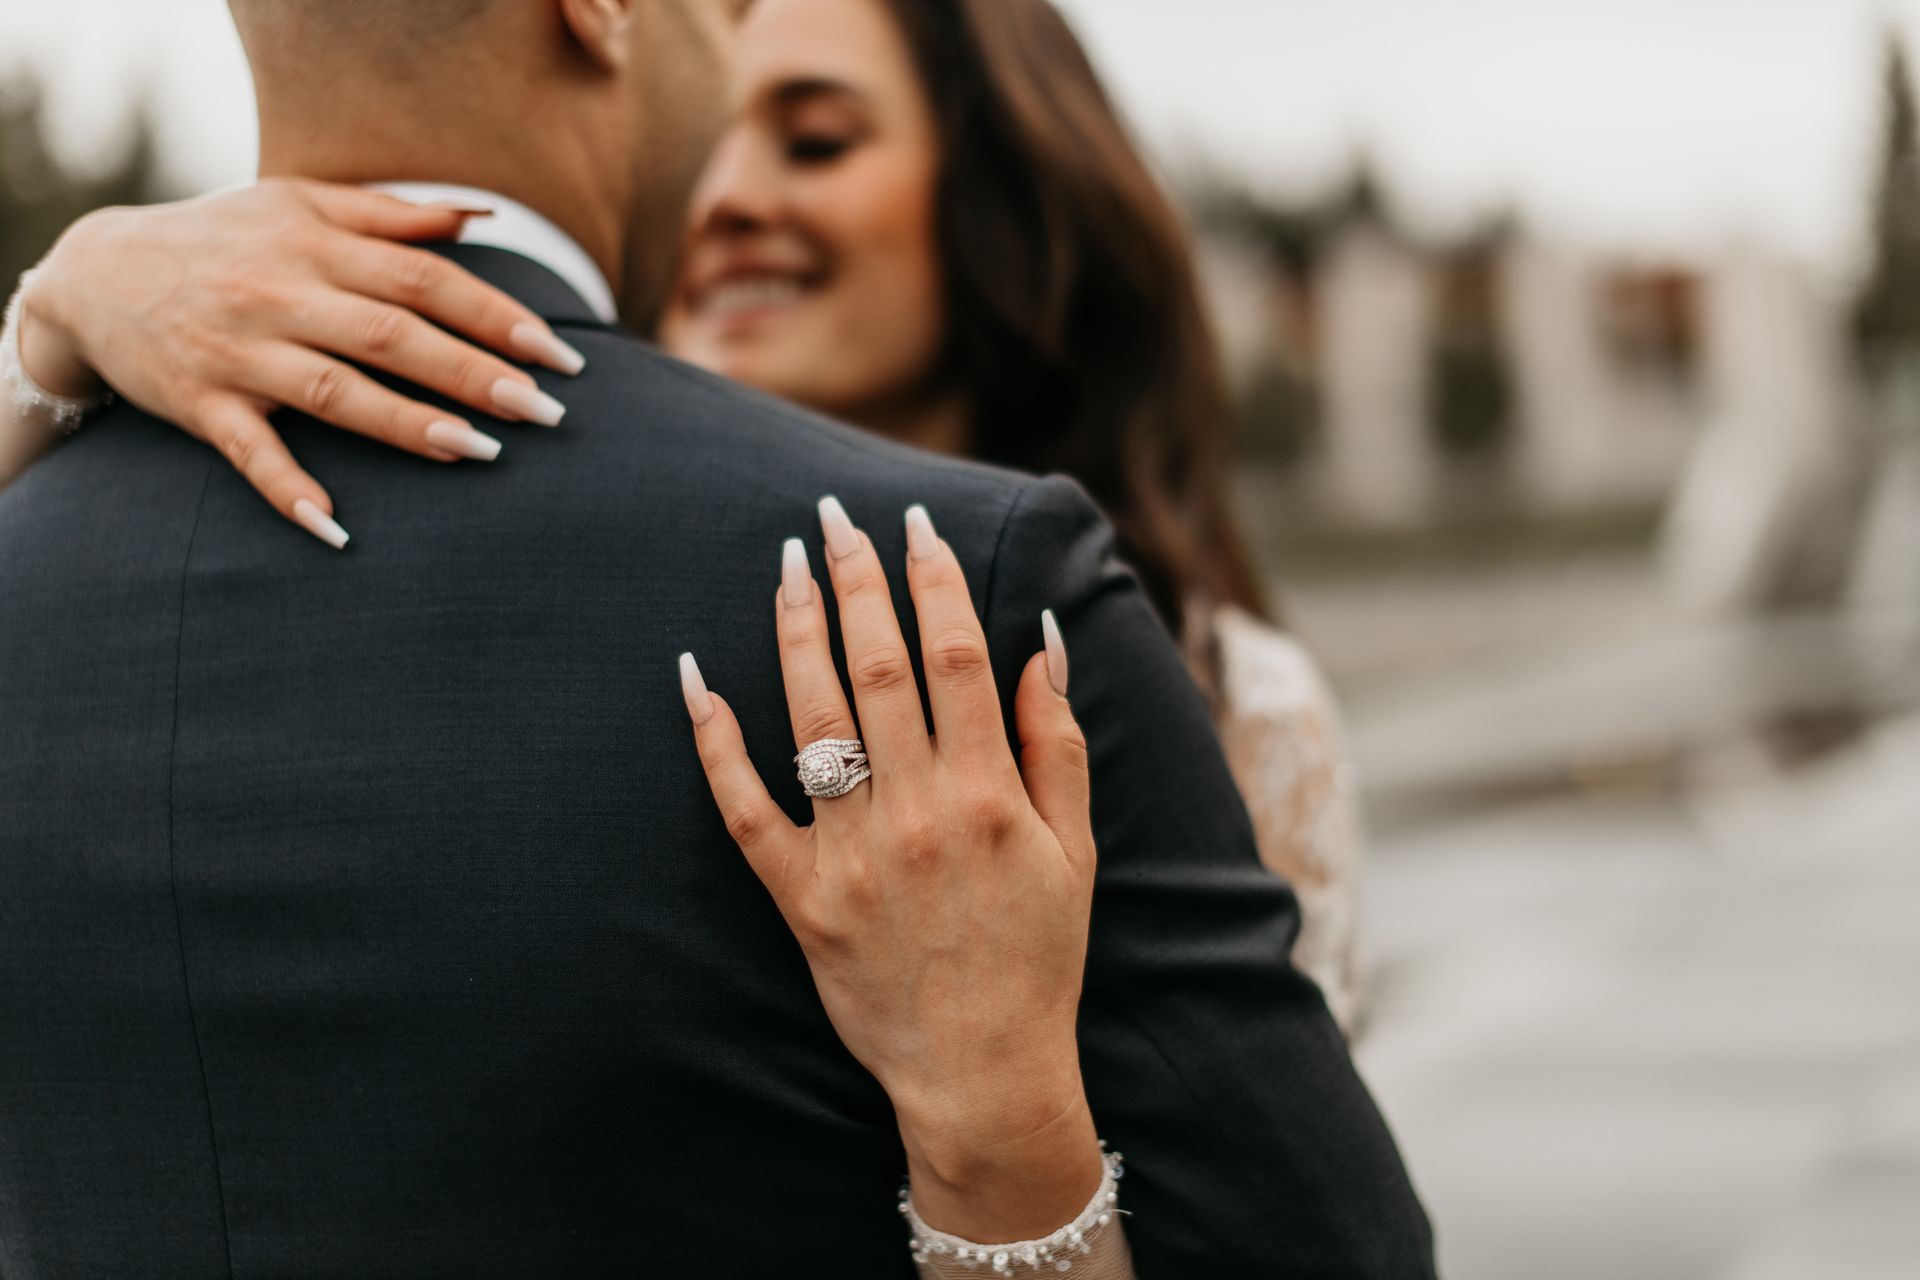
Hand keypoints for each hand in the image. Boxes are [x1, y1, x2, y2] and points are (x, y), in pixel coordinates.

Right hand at [18, 179, 584, 545]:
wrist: (92, 273)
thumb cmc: (219, 238)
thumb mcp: (296, 204)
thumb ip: (391, 214)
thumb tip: (480, 218)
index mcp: (316, 246)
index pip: (424, 281)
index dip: (496, 317)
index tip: (559, 355)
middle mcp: (282, 296)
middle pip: (393, 336)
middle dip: (474, 373)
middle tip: (546, 412)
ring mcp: (241, 353)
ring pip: (335, 391)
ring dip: (408, 424)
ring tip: (479, 452)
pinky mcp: (202, 404)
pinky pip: (251, 454)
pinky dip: (290, 490)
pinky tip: (336, 528)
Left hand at [681, 498, 1104, 1240]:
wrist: (984, 1076)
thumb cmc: (1038, 959)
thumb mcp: (1076, 854)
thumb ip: (1055, 744)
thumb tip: (1039, 641)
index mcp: (989, 796)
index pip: (956, 657)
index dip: (933, 579)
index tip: (914, 521)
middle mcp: (918, 814)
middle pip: (879, 668)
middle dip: (856, 579)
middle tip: (834, 513)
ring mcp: (851, 856)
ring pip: (813, 718)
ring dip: (797, 629)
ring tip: (786, 562)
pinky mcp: (799, 899)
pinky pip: (744, 809)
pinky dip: (714, 742)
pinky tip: (694, 675)